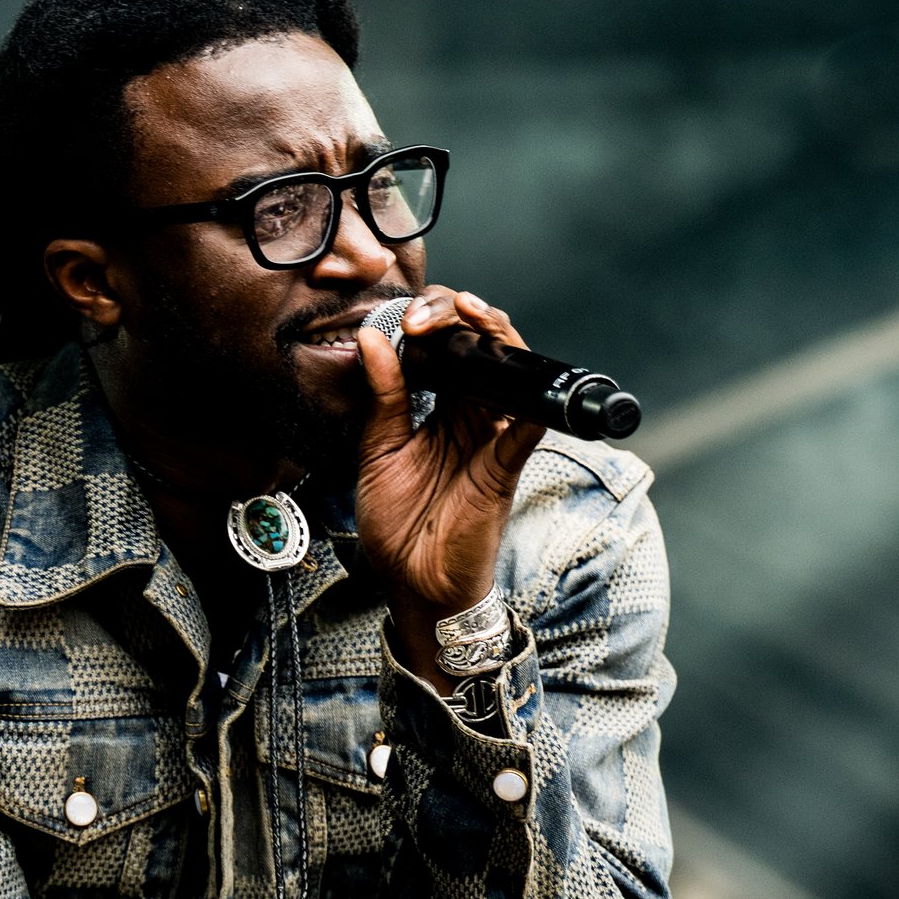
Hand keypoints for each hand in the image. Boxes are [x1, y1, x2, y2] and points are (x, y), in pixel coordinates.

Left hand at [354, 287, 548, 687]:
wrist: (411, 582)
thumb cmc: (397, 522)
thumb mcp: (378, 450)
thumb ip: (382, 396)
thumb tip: (371, 338)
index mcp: (441, 408)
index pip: (448, 346)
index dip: (430, 320)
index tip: (400, 319)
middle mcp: (473, 415)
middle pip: (483, 346)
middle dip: (457, 316)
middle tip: (424, 317)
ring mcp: (493, 437)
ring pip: (510, 371)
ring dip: (494, 337)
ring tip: (468, 317)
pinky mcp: (505, 467)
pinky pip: (528, 427)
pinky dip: (527, 401)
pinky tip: (509, 378)